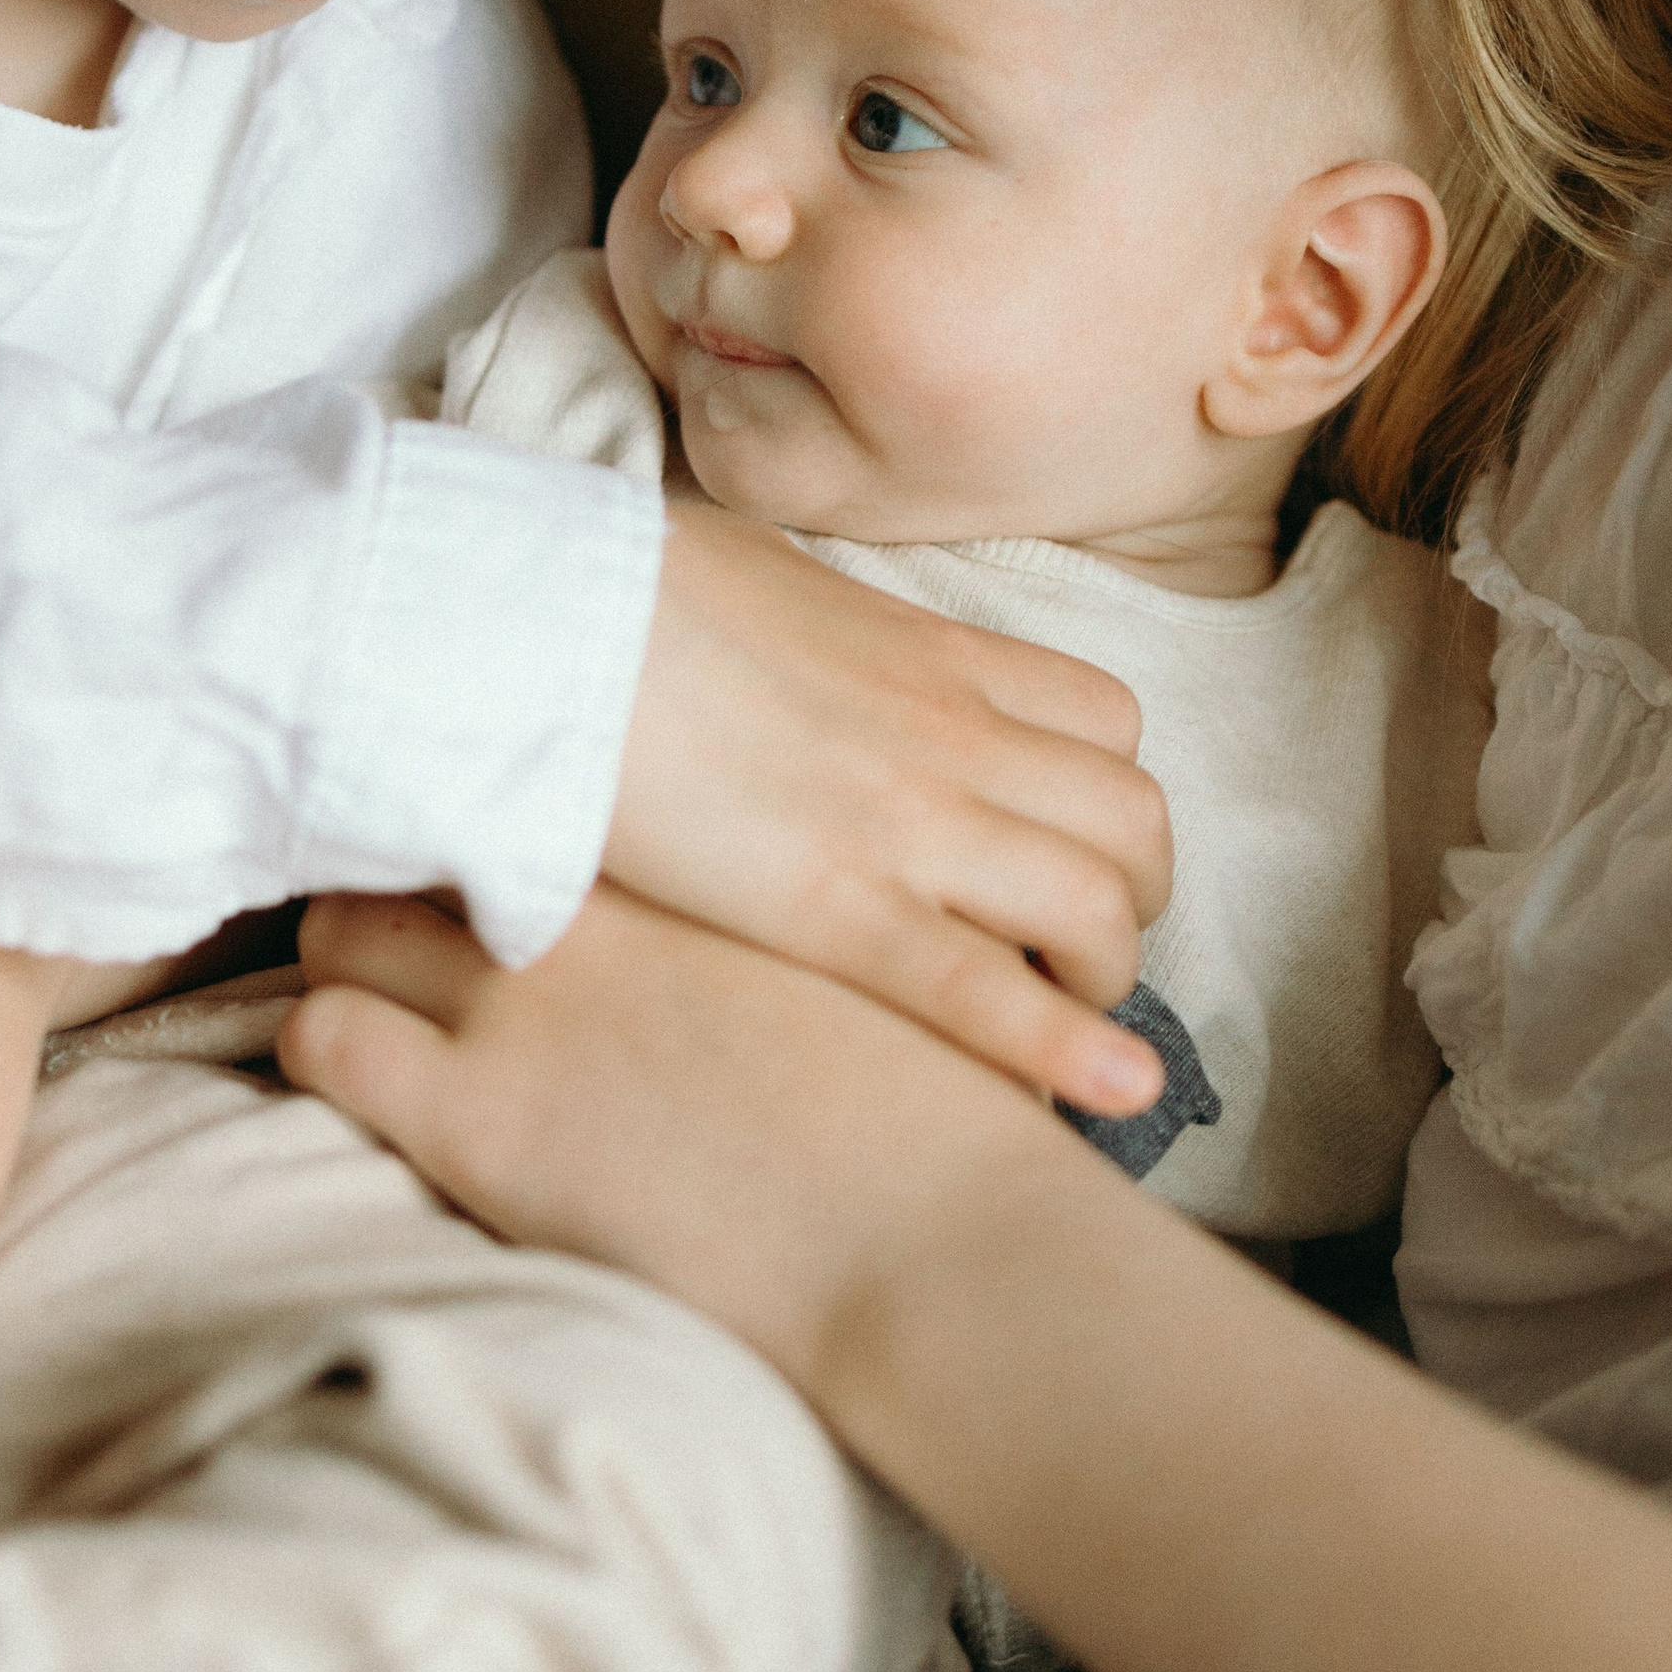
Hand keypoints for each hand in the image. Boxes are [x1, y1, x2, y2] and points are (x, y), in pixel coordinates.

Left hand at [282, 883, 1085, 1391]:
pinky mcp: (470, 1117)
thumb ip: (809, 920)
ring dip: (349, 948)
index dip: (503, 805)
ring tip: (366, 985)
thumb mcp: (888, 970)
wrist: (934, 1244)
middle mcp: (591, 906)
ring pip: (346, 919)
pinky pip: (318, 1034)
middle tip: (407, 903)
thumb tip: (766, 930)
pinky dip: (321, 1043)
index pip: (536, 778)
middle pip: (429, 828)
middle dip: (408, 861)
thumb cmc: (942, 1125)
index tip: (492, 835)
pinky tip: (358, 1073)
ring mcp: (521, 1002)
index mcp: (684, 861)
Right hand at [605, 500, 1172, 1115]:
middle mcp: (953, 735)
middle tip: (1065, 944)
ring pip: (1098, 903)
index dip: (1104, 795)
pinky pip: (988, 990)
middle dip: (1130, 893)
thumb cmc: (619, 590)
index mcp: (933, 656)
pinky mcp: (837, 908)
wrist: (538, 617)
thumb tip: (790, 638)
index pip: (1103, 720)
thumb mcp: (760, 579)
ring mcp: (908, 823)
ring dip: (1102, 972)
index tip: (1060, 847)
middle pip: (1133, 819)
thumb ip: (815, 633)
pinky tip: (1119, 1092)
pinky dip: (1068, 1047)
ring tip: (1055, 1012)